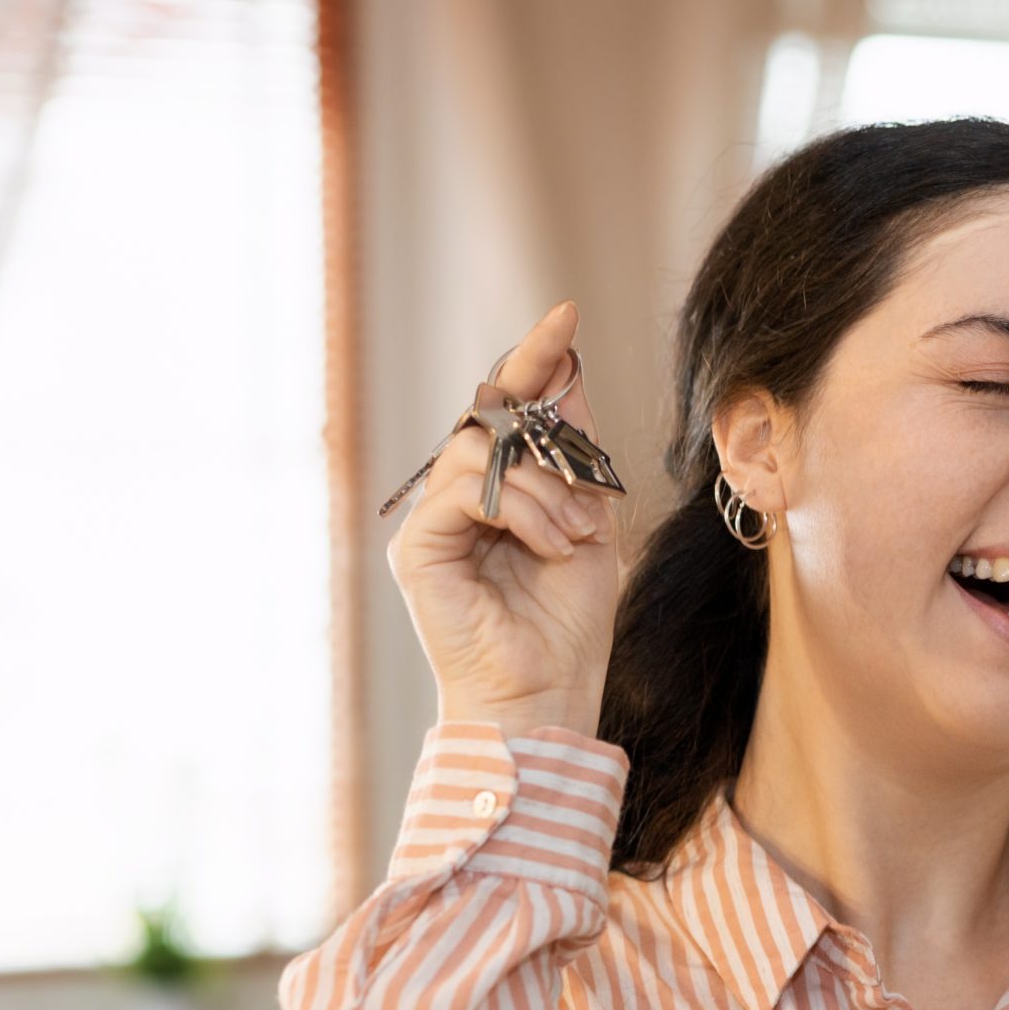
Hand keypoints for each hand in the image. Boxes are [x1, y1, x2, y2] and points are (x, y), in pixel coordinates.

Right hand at [386, 301, 625, 737]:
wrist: (549, 694)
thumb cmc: (568, 626)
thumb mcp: (590, 525)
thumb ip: (575, 458)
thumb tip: (569, 380)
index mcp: (500, 491)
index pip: (508, 407)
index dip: (535, 358)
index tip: (566, 315)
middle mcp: (459, 498)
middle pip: (491, 419)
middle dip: (551, 443)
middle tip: (590, 498)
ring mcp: (434, 522)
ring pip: (479, 451)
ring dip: (545, 488)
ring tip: (574, 537)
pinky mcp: (418, 548)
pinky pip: (467, 490)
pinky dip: (520, 509)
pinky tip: (551, 544)